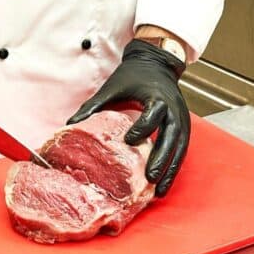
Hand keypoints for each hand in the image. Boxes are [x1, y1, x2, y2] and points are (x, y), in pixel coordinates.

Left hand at [67, 39, 189, 196]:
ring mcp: (181, 119)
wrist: (155, 63)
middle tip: (149, 178)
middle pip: (171, 135)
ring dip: (170, 169)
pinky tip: (164, 185)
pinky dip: (173, 167)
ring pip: (179, 147)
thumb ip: (94, 105)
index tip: (129, 141)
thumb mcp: (113, 87)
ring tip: (159, 190)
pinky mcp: (183, 127)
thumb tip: (70, 123)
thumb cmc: (133, 75)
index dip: (143, 127)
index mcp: (157, 96)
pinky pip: (181, 150)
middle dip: (161, 158)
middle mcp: (173, 109)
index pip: (153, 113)